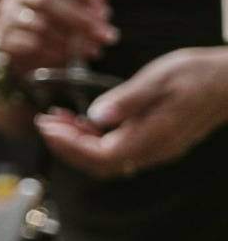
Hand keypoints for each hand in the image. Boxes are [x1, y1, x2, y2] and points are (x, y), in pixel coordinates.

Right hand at [0, 0, 114, 75]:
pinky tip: (68, 59)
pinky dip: (54, 53)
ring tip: (89, 50)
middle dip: (79, 18)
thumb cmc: (50, 21)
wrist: (16, 48)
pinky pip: (31, 45)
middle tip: (103, 35)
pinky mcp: (4, 39)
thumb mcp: (72, 6)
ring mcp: (7, 15)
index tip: (101, 9)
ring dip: (70, 40)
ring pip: (40, 24)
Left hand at [37, 47, 227, 178]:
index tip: (45, 126)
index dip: (68, 146)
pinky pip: (120, 150)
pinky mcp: (158, 142)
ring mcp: (157, 149)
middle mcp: (153, 151)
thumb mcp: (158, 80)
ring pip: (108, 159)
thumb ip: (126, 100)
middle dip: (66, 146)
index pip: (100, 156)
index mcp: (152, 138)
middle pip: (100, 164)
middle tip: (44, 122)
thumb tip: (95, 117)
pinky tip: (84, 120)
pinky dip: (95, 139)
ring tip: (57, 119)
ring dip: (78, 143)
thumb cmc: (198, 75)